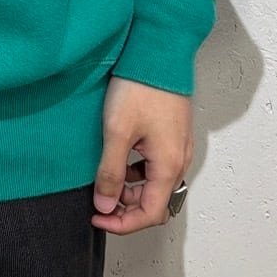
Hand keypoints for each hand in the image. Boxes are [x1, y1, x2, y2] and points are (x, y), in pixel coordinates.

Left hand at [91, 75, 192, 233]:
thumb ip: (110, 173)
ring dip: (131, 189)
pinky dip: (137, 171)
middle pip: (155, 202)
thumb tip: (105, 206)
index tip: (97, 217)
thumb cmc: (140, 88)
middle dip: (127, 208)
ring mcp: (178, 147)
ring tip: (105, 176)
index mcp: (168, 166)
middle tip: (98, 199)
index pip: (149, 214)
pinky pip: (157, 165)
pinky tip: (118, 157)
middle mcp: (179, 161)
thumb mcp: (117, 132)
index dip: (122, 223)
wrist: (159, 52)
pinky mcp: (172, 134)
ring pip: (156, 184)